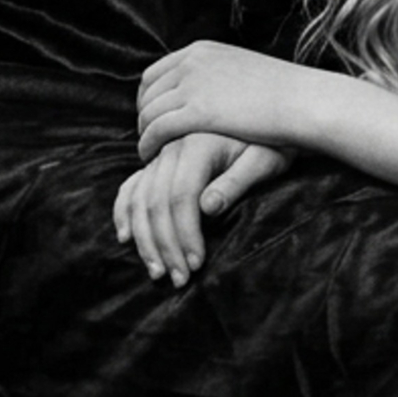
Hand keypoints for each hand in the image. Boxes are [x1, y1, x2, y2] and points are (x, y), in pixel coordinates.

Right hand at [112, 132, 292, 286]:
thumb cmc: (273, 142)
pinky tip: (125, 237)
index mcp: (197, 144)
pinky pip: (131, 187)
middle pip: (156, 203)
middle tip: (179, 279)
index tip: (196, 264)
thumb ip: (237, 181)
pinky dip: (124, 212)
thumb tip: (207, 208)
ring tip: (158, 271)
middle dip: (165, 245)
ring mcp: (162, 153)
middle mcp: (172, 147)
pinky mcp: (159, 161)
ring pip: (139, 200)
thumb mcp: (265, 159)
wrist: (270, 117)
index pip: (181, 197)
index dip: (185, 234)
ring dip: (145, 239)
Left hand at [135, 40, 346, 161]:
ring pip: (149, 112)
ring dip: (144, 133)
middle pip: (147, 92)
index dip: (149, 98)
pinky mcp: (197, 111)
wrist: (304, 101)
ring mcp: (193, 85)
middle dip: (145, 116)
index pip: (155, 73)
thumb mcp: (244, 69)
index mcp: (202, 50)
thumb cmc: (285, 93)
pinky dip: (148, 144)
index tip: (155, 118)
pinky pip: (157, 129)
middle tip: (151, 137)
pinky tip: (152, 156)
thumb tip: (208, 88)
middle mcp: (193, 62)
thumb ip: (218, 75)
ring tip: (150, 151)